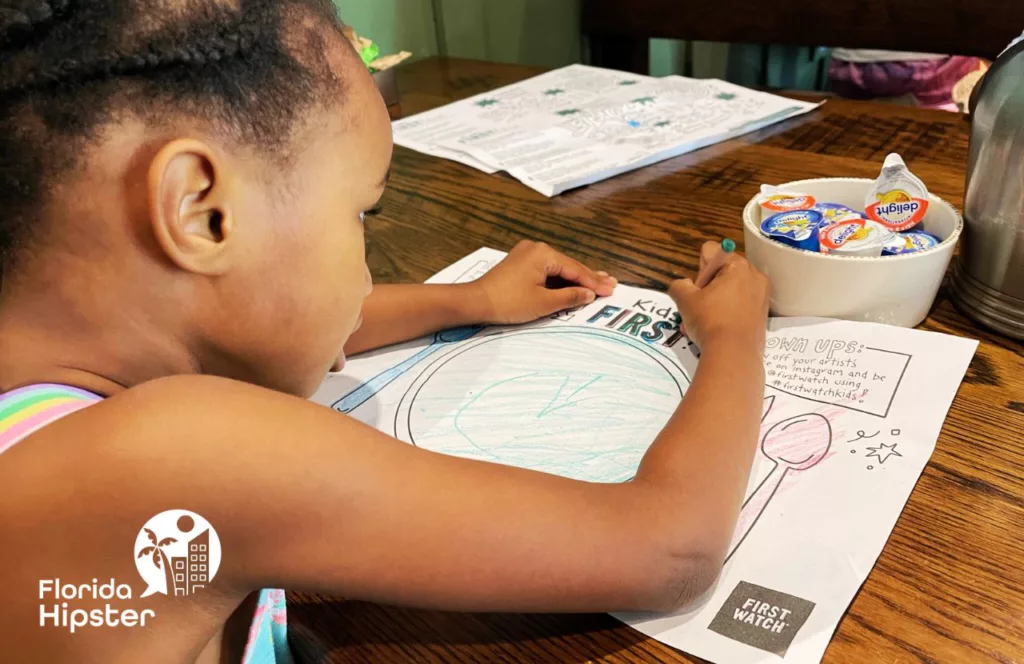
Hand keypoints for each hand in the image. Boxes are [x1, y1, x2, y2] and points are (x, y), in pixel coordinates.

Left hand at [472, 240, 616, 324]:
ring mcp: (527, 254)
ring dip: (576, 278)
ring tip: (597, 283)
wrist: (476, 302)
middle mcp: (536, 249)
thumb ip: (569, 297)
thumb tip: (588, 293)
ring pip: (559, 268)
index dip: (594, 282)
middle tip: (610, 284)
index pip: (576, 270)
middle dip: (589, 277)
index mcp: (544, 254)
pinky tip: (572, 283)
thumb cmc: (507, 302)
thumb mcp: (543, 303)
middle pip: (569, 266)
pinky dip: (560, 278)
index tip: (610, 290)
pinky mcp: (520, 263)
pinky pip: (547, 270)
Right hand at [668, 242, 769, 350]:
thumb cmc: (710, 321)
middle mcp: (754, 275)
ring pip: (733, 288)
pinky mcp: (764, 313)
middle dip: (710, 284)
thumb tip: (684, 286)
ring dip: (719, 298)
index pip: (711, 251)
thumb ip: (679, 285)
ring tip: (710, 319)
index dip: (699, 269)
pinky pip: (743, 303)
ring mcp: (762, 295)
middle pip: (724, 269)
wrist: (733, 354)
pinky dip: (731, 310)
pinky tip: (721, 326)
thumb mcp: (685, 300)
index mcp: (737, 265)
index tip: (699, 289)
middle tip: (702, 305)